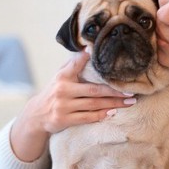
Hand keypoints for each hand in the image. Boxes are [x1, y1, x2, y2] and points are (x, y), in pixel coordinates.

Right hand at [10, 52, 134, 160]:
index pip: (78, 65)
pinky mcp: (64, 120)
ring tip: (129, 102)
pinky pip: (87, 118)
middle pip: (94, 90)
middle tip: (131, 91)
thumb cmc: (54, 92)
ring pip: (94, 105)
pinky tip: (113, 112)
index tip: (110, 60)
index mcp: (62, 77)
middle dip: (115, 91)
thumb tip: (88, 48)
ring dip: (113, 104)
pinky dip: (101, 115)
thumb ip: (74, 64)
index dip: (90, 60)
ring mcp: (63, 106)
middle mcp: (63, 90)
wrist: (36, 115)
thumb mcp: (60, 76)